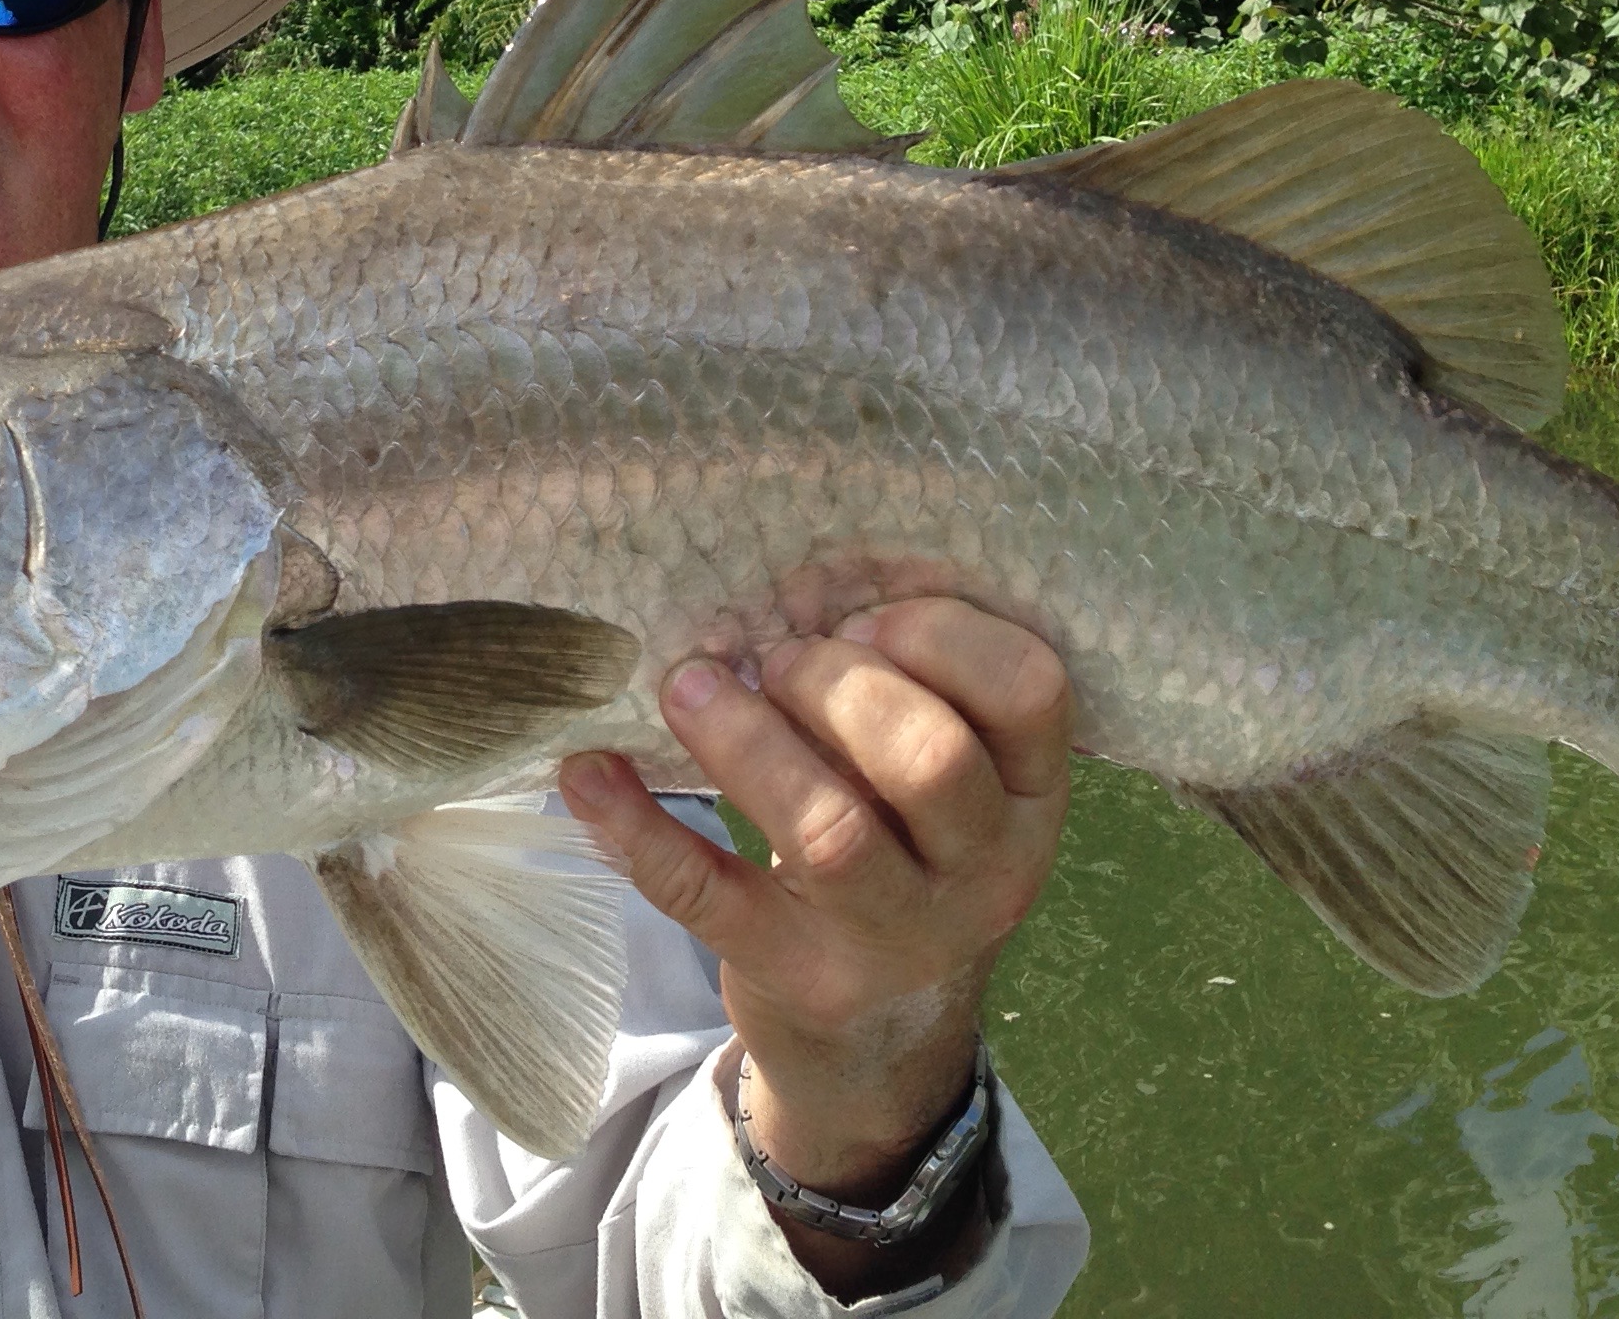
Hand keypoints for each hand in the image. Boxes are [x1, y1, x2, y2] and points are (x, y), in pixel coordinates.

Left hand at [560, 599, 1070, 1295]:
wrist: (879, 1035)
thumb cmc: (901, 853)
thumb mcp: (938, 784)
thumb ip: (900, 691)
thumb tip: (791, 584)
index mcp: (1030, 794)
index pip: (1030, 689)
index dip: (941, 632)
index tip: (862, 618)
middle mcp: (988, 872)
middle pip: (931, 759)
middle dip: (837, 686)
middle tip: (771, 660)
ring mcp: (899, 938)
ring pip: (832, 834)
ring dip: (746, 742)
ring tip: (686, 687)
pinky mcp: (802, 978)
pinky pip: (712, 897)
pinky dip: (641, 829)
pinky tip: (588, 773)